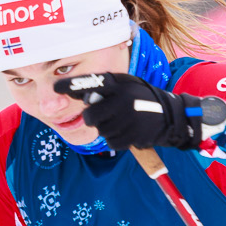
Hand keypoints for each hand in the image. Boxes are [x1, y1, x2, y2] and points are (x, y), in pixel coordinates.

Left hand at [53, 72, 201, 151]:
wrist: (170, 117)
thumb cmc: (142, 97)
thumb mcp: (126, 84)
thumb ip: (104, 87)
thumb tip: (76, 93)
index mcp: (119, 85)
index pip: (90, 83)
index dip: (71, 85)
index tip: (56, 87)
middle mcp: (121, 102)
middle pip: (90, 116)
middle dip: (92, 117)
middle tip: (103, 113)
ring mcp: (126, 121)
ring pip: (100, 130)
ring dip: (105, 127)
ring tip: (121, 120)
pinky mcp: (130, 137)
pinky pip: (110, 141)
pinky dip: (115, 137)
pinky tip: (126, 130)